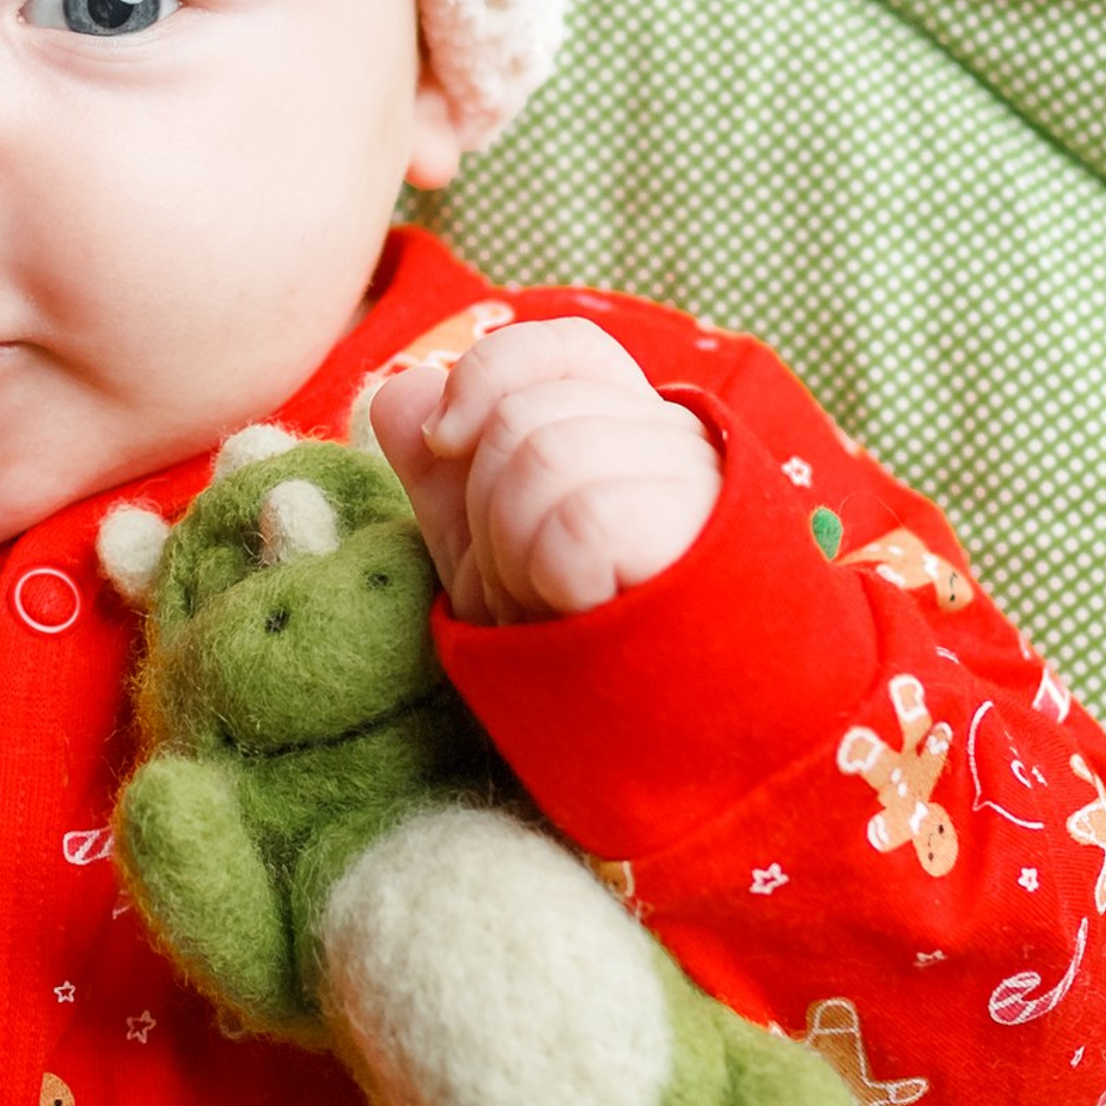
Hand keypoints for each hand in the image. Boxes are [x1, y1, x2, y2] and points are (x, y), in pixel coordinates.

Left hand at [370, 316, 720, 621]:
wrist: (660, 760)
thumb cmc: (574, 654)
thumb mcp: (488, 556)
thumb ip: (442, 473)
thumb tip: (402, 387)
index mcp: (632, 428)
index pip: (561, 345)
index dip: (487, 375)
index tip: (446, 442)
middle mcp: (678, 441)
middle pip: (525, 415)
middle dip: (486, 514)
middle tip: (527, 590)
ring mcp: (699, 487)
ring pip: (543, 457)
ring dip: (513, 554)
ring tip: (553, 610)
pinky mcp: (702, 538)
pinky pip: (577, 519)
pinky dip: (549, 577)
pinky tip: (583, 614)